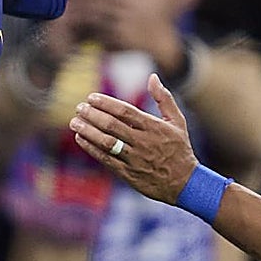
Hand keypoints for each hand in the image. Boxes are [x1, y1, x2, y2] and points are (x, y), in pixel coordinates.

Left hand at [71, 73, 197, 202]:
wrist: (185, 183)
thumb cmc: (179, 149)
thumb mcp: (177, 121)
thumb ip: (164, 98)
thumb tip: (152, 77)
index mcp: (154, 127)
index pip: (125, 111)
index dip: (106, 103)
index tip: (91, 97)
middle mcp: (143, 142)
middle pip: (112, 125)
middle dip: (93, 115)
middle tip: (79, 108)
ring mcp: (134, 159)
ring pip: (106, 143)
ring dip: (88, 131)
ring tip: (75, 122)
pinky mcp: (128, 174)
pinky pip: (106, 159)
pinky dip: (91, 148)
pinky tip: (81, 139)